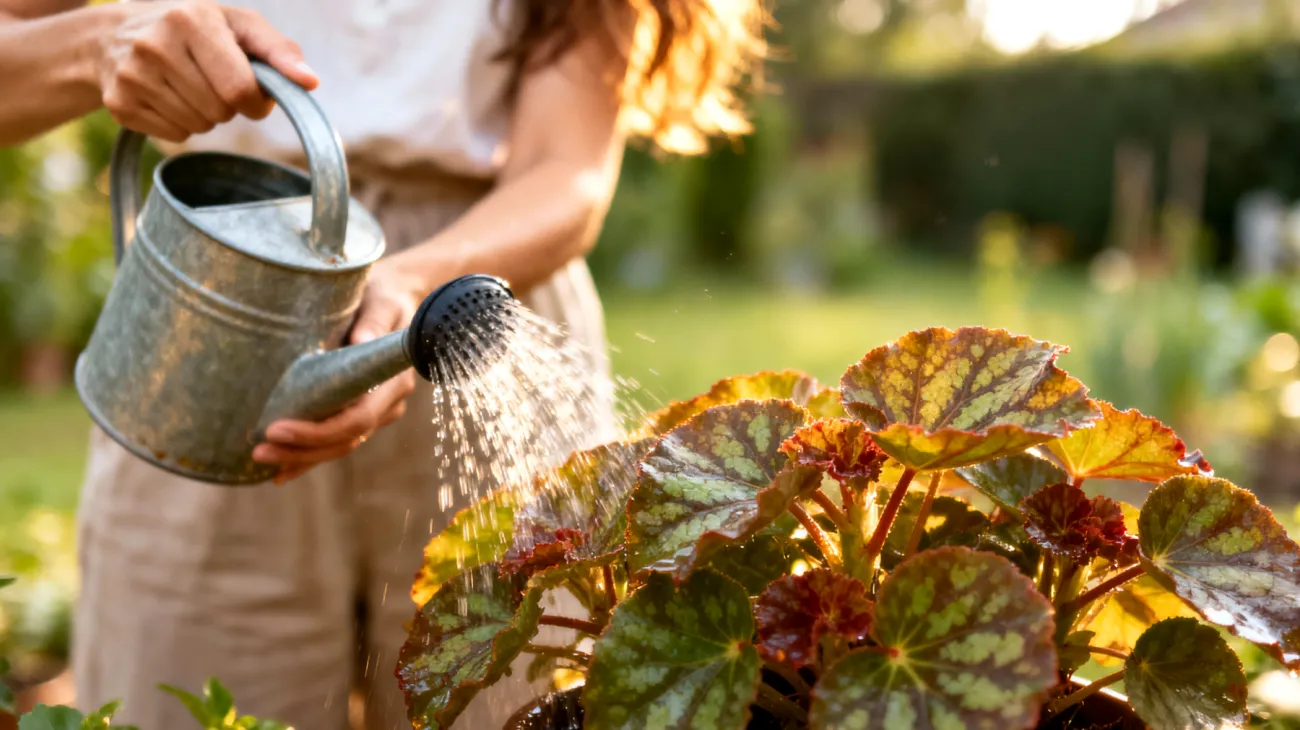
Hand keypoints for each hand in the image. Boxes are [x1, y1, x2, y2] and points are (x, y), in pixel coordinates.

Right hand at [96, 0, 317, 141]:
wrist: (114, 34)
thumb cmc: (196, 29)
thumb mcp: (238, 25)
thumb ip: (279, 51)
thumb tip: (310, 82)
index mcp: (190, 21)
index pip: (239, 89)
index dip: (256, 101)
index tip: (253, 94)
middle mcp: (155, 46)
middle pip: (220, 111)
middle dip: (229, 106)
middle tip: (213, 82)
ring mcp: (131, 76)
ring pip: (199, 127)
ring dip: (206, 115)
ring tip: (189, 86)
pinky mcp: (119, 104)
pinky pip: (175, 136)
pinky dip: (181, 124)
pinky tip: (168, 97)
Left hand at [253, 260, 425, 484]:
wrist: (399, 297)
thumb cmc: (385, 294)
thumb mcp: (381, 301)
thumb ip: (373, 321)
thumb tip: (360, 342)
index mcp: (394, 380)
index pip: (357, 419)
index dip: (318, 431)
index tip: (276, 428)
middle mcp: (389, 402)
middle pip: (346, 440)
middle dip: (302, 451)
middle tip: (258, 451)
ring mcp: (377, 411)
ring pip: (340, 445)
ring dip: (302, 457)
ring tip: (261, 459)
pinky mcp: (362, 411)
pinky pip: (337, 440)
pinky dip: (310, 455)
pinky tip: (282, 469)